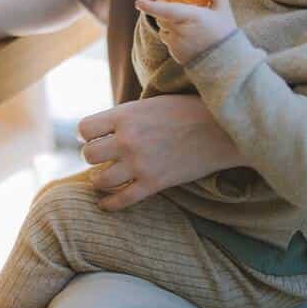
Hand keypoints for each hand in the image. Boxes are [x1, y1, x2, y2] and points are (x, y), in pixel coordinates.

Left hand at [77, 95, 240, 209]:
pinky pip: (122, 201)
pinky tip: (106, 203)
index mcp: (125, 115)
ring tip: (103, 178)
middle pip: (88, 155)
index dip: (87, 133)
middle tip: (102, 157)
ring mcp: (140, 163)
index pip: (84, 129)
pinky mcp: (155, 183)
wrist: (222, 129)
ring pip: (100, 180)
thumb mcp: (150, 103)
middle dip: (93, 156)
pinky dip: (110, 204)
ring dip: (99, 180)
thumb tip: (104, 128)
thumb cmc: (187, 110)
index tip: (93, 136)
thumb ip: (126, 116)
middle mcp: (128, 139)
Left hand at [131, 0, 234, 66]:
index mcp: (192, 17)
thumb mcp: (224, 8)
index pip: (166, 10)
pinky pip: (167, 38)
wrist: (226, 63)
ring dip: (170, 23)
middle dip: (165, 10)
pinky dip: (174, 34)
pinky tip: (189, 37)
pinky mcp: (174, 53)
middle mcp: (181, 31)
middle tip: (180, 8)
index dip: (151, 6)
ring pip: (164, 27)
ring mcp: (176, 44)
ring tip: (190, 26)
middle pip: (162, 15)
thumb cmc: (225, 33)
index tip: (138, 2)